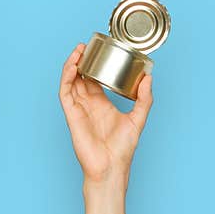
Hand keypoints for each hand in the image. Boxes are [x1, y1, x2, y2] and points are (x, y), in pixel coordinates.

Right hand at [59, 43, 153, 183]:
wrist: (111, 167)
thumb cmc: (122, 149)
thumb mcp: (138, 118)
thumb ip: (144, 98)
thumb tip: (149, 77)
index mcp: (101, 104)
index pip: (93, 80)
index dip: (93, 65)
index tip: (98, 51)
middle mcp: (88, 105)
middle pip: (80, 77)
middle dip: (81, 61)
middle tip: (86, 45)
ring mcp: (78, 109)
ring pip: (70, 82)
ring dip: (72, 65)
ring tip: (79, 50)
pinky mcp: (71, 115)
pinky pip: (65, 93)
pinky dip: (67, 78)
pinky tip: (72, 67)